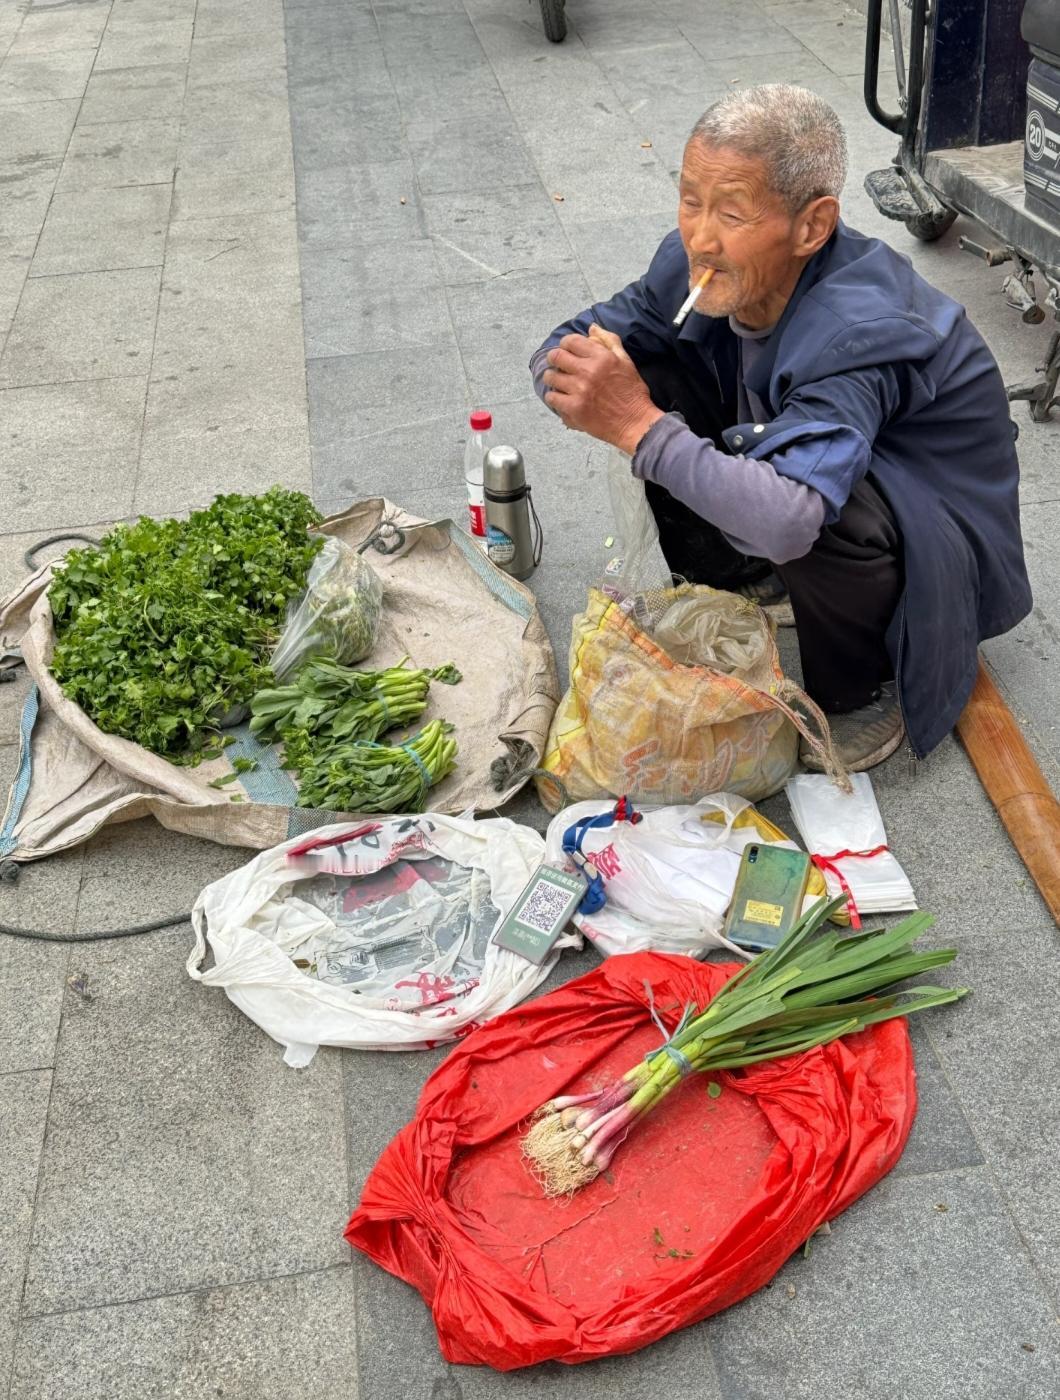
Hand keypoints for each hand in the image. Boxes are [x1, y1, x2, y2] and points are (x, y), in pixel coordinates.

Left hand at [543, 324, 663, 454]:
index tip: (567, 351)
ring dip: (553, 379)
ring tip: (560, 383)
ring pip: (551, 377)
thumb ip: (609, 341)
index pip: (570, 341)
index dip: (565, 344)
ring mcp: (579, 390)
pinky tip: (562, 399)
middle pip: (556, 356)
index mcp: (602, 357)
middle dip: (555, 359)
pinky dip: (555, 398)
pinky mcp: (574, 408)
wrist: (635, 423)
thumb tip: (591, 327)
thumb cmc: (632, 393)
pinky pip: (552, 398)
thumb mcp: (626, 361)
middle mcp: (588, 371)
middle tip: (559, 366)